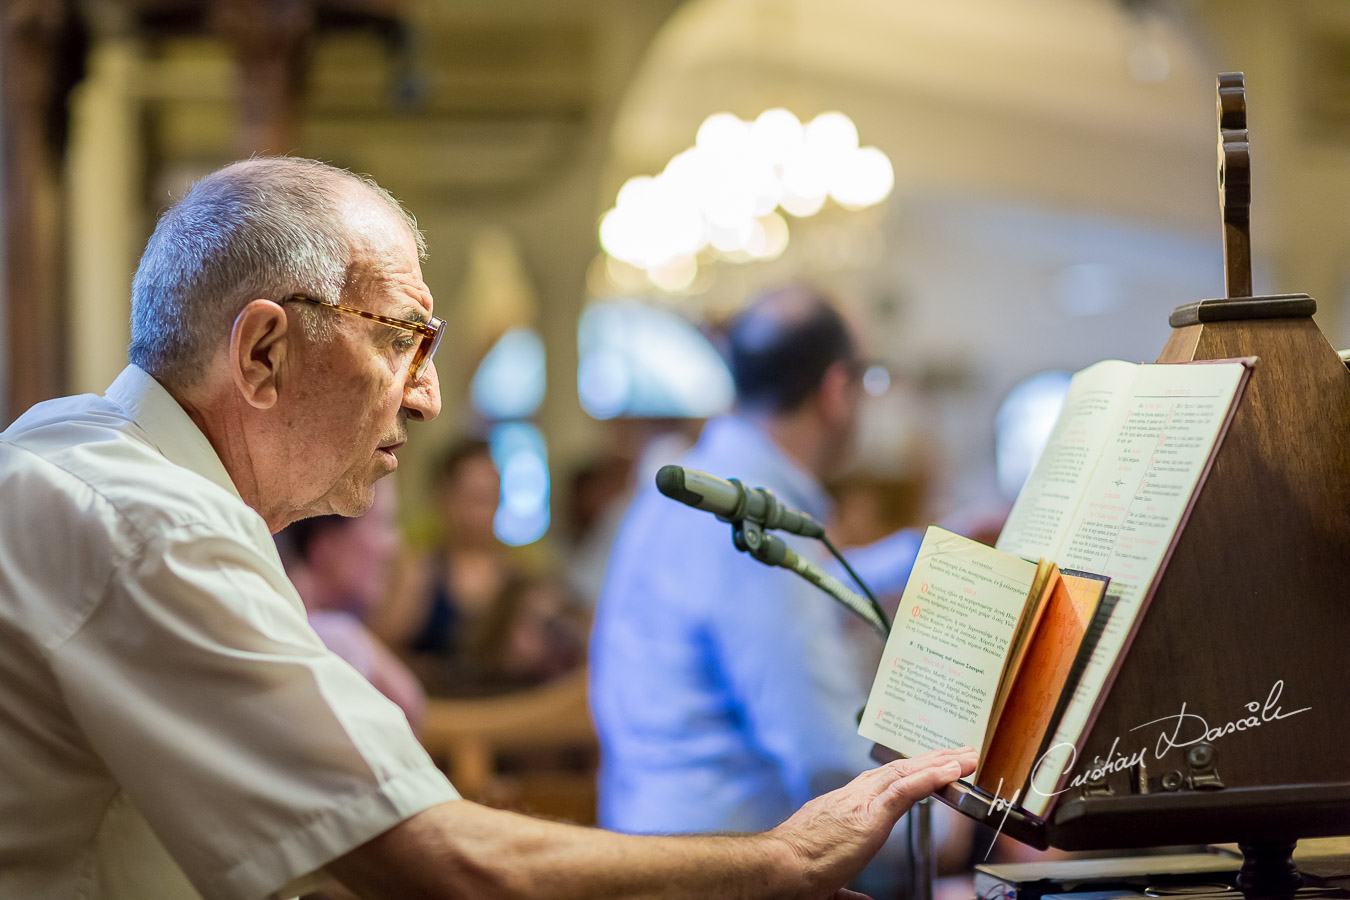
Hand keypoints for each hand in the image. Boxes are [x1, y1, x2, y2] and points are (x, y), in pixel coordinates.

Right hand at [768, 746, 976, 899]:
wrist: (779, 867)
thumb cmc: (793, 874)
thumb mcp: (828, 880)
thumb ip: (848, 889)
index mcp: (841, 810)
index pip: (879, 785)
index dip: (905, 774)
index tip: (925, 767)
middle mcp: (851, 797)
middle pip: (896, 770)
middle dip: (927, 760)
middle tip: (955, 752)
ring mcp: (860, 802)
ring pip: (906, 772)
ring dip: (939, 762)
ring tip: (965, 756)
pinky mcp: (870, 813)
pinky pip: (906, 788)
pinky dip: (931, 776)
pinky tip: (951, 769)